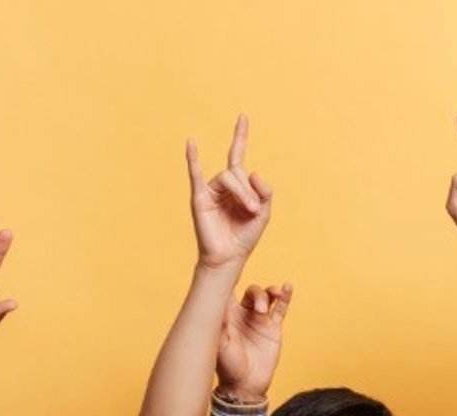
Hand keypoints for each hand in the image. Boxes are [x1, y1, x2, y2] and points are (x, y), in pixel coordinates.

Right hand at [186, 114, 272, 271]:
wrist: (229, 257)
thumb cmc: (244, 237)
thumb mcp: (264, 213)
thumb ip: (264, 191)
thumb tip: (253, 172)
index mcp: (238, 186)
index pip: (238, 156)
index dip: (240, 135)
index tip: (243, 116)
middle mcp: (223, 185)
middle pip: (238, 172)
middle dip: (250, 191)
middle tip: (254, 210)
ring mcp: (210, 190)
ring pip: (228, 177)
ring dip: (242, 193)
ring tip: (248, 211)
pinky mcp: (200, 198)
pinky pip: (195, 174)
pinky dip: (193, 158)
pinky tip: (192, 142)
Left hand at [216, 283, 291, 400]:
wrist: (244, 386)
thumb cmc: (227, 367)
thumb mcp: (219, 343)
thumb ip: (221, 323)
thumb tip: (218, 301)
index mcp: (228, 314)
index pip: (229, 289)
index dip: (232, 277)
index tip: (234, 265)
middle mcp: (243, 313)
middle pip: (251, 291)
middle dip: (256, 293)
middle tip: (258, 308)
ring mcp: (259, 320)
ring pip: (266, 296)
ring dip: (269, 294)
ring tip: (271, 301)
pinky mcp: (273, 328)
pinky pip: (281, 308)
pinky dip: (285, 297)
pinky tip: (287, 287)